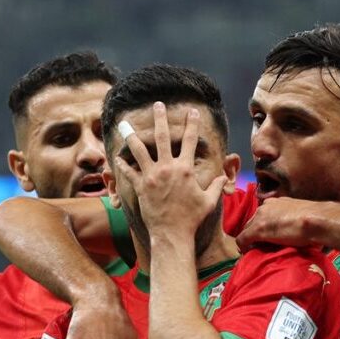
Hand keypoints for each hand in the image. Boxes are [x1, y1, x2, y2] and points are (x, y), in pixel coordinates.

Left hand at [115, 103, 227, 238]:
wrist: (172, 233)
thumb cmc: (192, 218)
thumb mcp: (209, 201)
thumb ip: (215, 186)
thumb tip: (222, 178)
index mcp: (185, 169)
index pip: (190, 141)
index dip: (192, 124)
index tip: (192, 111)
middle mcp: (168, 168)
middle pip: (163, 137)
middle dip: (160, 119)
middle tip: (158, 105)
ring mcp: (152, 176)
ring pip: (139, 150)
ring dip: (131, 135)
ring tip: (124, 123)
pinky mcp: (141, 187)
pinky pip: (129, 172)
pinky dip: (122, 165)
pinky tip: (116, 158)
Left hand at [235, 197, 321, 251]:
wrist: (317, 220)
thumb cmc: (316, 220)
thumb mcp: (300, 216)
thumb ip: (292, 220)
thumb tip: (293, 231)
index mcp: (277, 202)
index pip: (263, 215)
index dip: (263, 228)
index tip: (267, 238)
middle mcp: (266, 206)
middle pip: (253, 222)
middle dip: (254, 234)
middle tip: (259, 246)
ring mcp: (260, 217)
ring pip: (247, 229)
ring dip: (250, 240)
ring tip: (255, 251)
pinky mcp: (257, 229)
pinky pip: (243, 239)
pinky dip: (243, 247)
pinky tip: (247, 254)